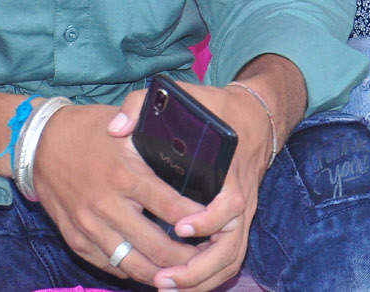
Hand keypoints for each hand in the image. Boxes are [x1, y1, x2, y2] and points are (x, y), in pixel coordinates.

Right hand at [29, 93, 201, 285]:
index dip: (198, 221)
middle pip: (157, 246)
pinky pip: (111, 266)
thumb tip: (192, 150)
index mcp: (124, 175)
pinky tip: (152, 269)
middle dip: (188, 258)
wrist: (39, 144)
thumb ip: (156, 137)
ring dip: (163, 274)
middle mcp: (106, 205)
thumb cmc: (89, 131)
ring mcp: (89, 227)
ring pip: (134, 264)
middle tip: (208, 258)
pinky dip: (133, 271)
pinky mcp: (76, 240)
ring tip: (186, 273)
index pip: (171, 207)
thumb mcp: (124, 127)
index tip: (218, 227)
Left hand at [120, 82, 273, 291]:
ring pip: (229, 260)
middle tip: (163, 278)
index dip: (207, 220)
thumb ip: (144, 106)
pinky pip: (226, 260)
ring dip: (199, 280)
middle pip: (231, 247)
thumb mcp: (184, 97)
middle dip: (198, 269)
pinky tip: (177, 283)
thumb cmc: (215, 110)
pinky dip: (205, 277)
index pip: (230, 204)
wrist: (254, 118)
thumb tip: (115, 128)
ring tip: (164, 287)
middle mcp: (241, 199)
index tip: (180, 227)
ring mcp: (241, 216)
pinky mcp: (236, 225)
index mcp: (231, 171)